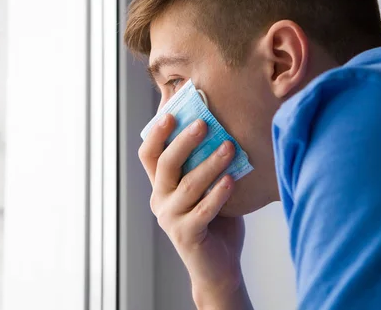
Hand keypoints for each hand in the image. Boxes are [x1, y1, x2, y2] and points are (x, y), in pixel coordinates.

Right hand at [139, 114, 252, 309]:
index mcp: (161, 186)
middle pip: (165, 165)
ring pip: (188, 185)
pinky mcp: (187, 235)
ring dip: (210, 163)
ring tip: (229, 147)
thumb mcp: (206, 188)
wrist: (219, 266)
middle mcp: (160, 201)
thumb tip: (219, 128)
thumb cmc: (216, 221)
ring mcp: (171, 219)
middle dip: (184, 141)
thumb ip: (203, 165)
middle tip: (204, 123)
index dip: (156, 133)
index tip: (172, 113)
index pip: (149, 155)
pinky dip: (218, 193)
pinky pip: (203, 210)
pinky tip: (231, 180)